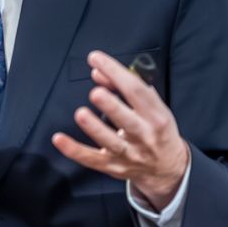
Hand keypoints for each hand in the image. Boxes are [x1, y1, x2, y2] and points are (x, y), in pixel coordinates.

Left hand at [51, 51, 189, 210]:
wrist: (168, 167)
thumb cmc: (157, 129)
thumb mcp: (152, 106)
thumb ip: (124, 87)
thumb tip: (98, 72)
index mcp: (157, 116)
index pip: (137, 91)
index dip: (116, 73)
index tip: (97, 59)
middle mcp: (144, 135)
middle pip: (128, 120)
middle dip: (111, 105)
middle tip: (96, 92)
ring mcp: (129, 153)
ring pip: (111, 142)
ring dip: (95, 128)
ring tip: (81, 114)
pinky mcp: (114, 166)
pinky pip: (92, 159)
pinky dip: (74, 150)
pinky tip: (59, 139)